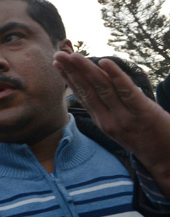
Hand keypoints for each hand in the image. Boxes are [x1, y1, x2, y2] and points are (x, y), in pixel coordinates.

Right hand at [56, 52, 169, 191]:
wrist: (166, 161)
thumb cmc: (147, 142)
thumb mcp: (122, 129)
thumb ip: (110, 111)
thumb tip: (102, 88)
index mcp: (102, 122)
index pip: (82, 96)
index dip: (68, 78)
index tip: (57, 63)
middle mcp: (108, 119)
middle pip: (87, 90)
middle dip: (71, 71)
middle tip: (59, 54)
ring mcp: (124, 117)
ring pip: (102, 88)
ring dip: (86, 69)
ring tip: (74, 55)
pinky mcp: (142, 112)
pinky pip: (126, 91)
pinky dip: (115, 76)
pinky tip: (105, 62)